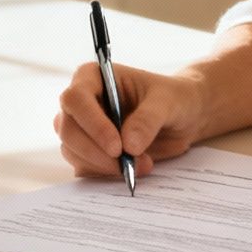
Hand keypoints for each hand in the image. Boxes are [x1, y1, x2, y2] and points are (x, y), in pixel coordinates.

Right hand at [54, 63, 206, 177]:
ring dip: (104, 166)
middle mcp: (81, 102)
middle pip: (68, 130)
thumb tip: (129, 146)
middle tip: (128, 165)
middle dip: (96, 152)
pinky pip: (84, 166)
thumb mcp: (167, 102)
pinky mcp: (88, 150)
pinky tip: (132, 169)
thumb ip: (148, 120)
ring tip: (143, 165)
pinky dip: (106, 174)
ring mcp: (82, 127)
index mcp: (93, 77)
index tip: (117, 147)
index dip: (92, 124)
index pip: (76, 99)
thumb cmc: (173, 98)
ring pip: (72, 151)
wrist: (183, 116)